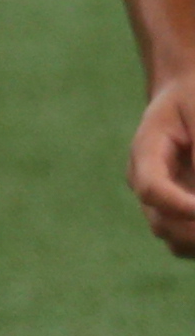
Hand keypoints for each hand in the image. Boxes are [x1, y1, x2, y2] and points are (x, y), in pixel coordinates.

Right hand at [133, 69, 194, 255]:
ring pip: (172, 237)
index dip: (179, 205)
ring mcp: (159, 198)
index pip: (151, 188)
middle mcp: (146, 180)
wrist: (184, 96)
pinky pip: (185, 239)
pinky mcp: (176, 208)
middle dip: (194, 228)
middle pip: (161, 222)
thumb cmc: (193, 99)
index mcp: (145, 152)